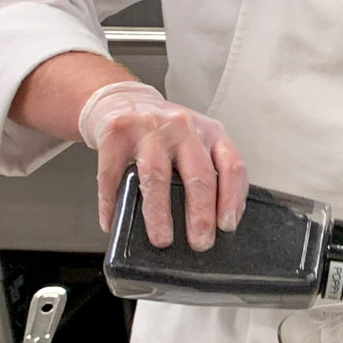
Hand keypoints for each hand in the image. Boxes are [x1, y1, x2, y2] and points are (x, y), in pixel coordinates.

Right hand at [77, 81, 246, 250]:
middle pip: (198, 175)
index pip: (231, 167)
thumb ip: (210, 170)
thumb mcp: (197, 142)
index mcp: (210, 132)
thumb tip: (215, 221)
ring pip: (157, 176)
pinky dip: (111, 202)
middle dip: (201, 215)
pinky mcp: (116, 133)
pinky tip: (112, 221)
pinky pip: (113, 174)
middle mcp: (183, 127)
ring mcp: (149, 128)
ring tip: (162, 238)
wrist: (123, 100)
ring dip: (159, 213)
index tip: (226, 226)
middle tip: (200, 242)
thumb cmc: (164, 131)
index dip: (231, 199)